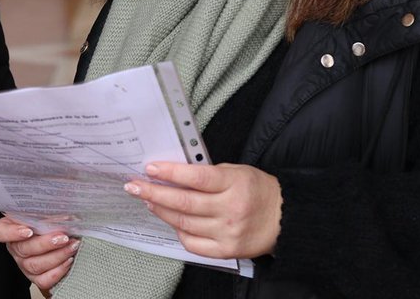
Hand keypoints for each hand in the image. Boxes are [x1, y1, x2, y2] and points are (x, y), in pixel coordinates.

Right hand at [0, 215, 78, 295]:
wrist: (61, 232)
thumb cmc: (50, 218)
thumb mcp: (44, 209)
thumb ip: (45, 208)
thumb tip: (59, 206)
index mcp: (10, 228)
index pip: (0, 232)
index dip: (12, 233)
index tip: (29, 230)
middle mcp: (15, 248)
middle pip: (23, 249)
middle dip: (46, 244)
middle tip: (62, 237)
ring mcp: (24, 264)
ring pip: (35, 265)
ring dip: (57, 256)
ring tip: (72, 246)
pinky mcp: (37, 277)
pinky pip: (43, 280)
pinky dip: (58, 271)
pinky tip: (69, 260)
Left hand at [124, 161, 282, 260]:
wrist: (285, 218)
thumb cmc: (258, 190)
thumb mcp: (237, 171)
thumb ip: (209, 174)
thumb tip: (175, 174)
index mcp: (234, 184)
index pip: (196, 177)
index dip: (170, 173)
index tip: (151, 169)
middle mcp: (230, 209)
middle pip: (184, 202)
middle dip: (154, 193)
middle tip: (134, 186)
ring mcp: (227, 232)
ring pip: (184, 222)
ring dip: (161, 210)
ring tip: (148, 201)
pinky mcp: (226, 250)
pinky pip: (192, 243)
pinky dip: (178, 231)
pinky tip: (170, 220)